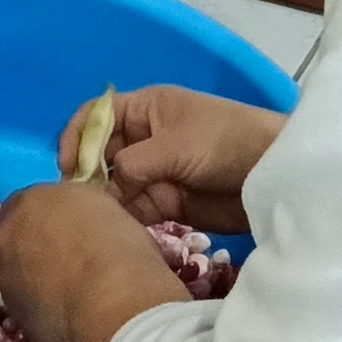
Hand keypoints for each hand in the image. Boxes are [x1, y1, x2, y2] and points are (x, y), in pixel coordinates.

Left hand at [0, 182, 192, 341]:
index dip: (51, 218)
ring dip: (38, 280)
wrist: (114, 303)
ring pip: (18, 276)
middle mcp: (8, 237)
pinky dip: (45, 309)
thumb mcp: (104, 207)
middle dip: (38, 247)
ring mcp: (5, 279)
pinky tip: (72, 315)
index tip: (72, 230)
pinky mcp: (17, 317)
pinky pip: (30, 308)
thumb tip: (80, 225)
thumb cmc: (119, 247)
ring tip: (75, 293)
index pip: (29, 204)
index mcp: (29, 202)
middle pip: (17, 239)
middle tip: (72, 260)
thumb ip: (78, 211)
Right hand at [64, 85, 284, 238]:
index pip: (97, 116)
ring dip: (103, 202)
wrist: (273, 175)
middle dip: (86, 175)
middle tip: (77, 202)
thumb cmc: (226, 143)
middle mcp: (146, 139)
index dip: (77, 137)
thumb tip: (105, 190)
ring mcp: (156, 172)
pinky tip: (112, 231)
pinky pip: (134, 211)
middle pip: (101, 155)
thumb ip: (133, 165)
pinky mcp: (167, 204)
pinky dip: (122, 220)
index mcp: (147, 109)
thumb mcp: (175, 145)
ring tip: (92, 221)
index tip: (67, 165)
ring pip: (115, 186)